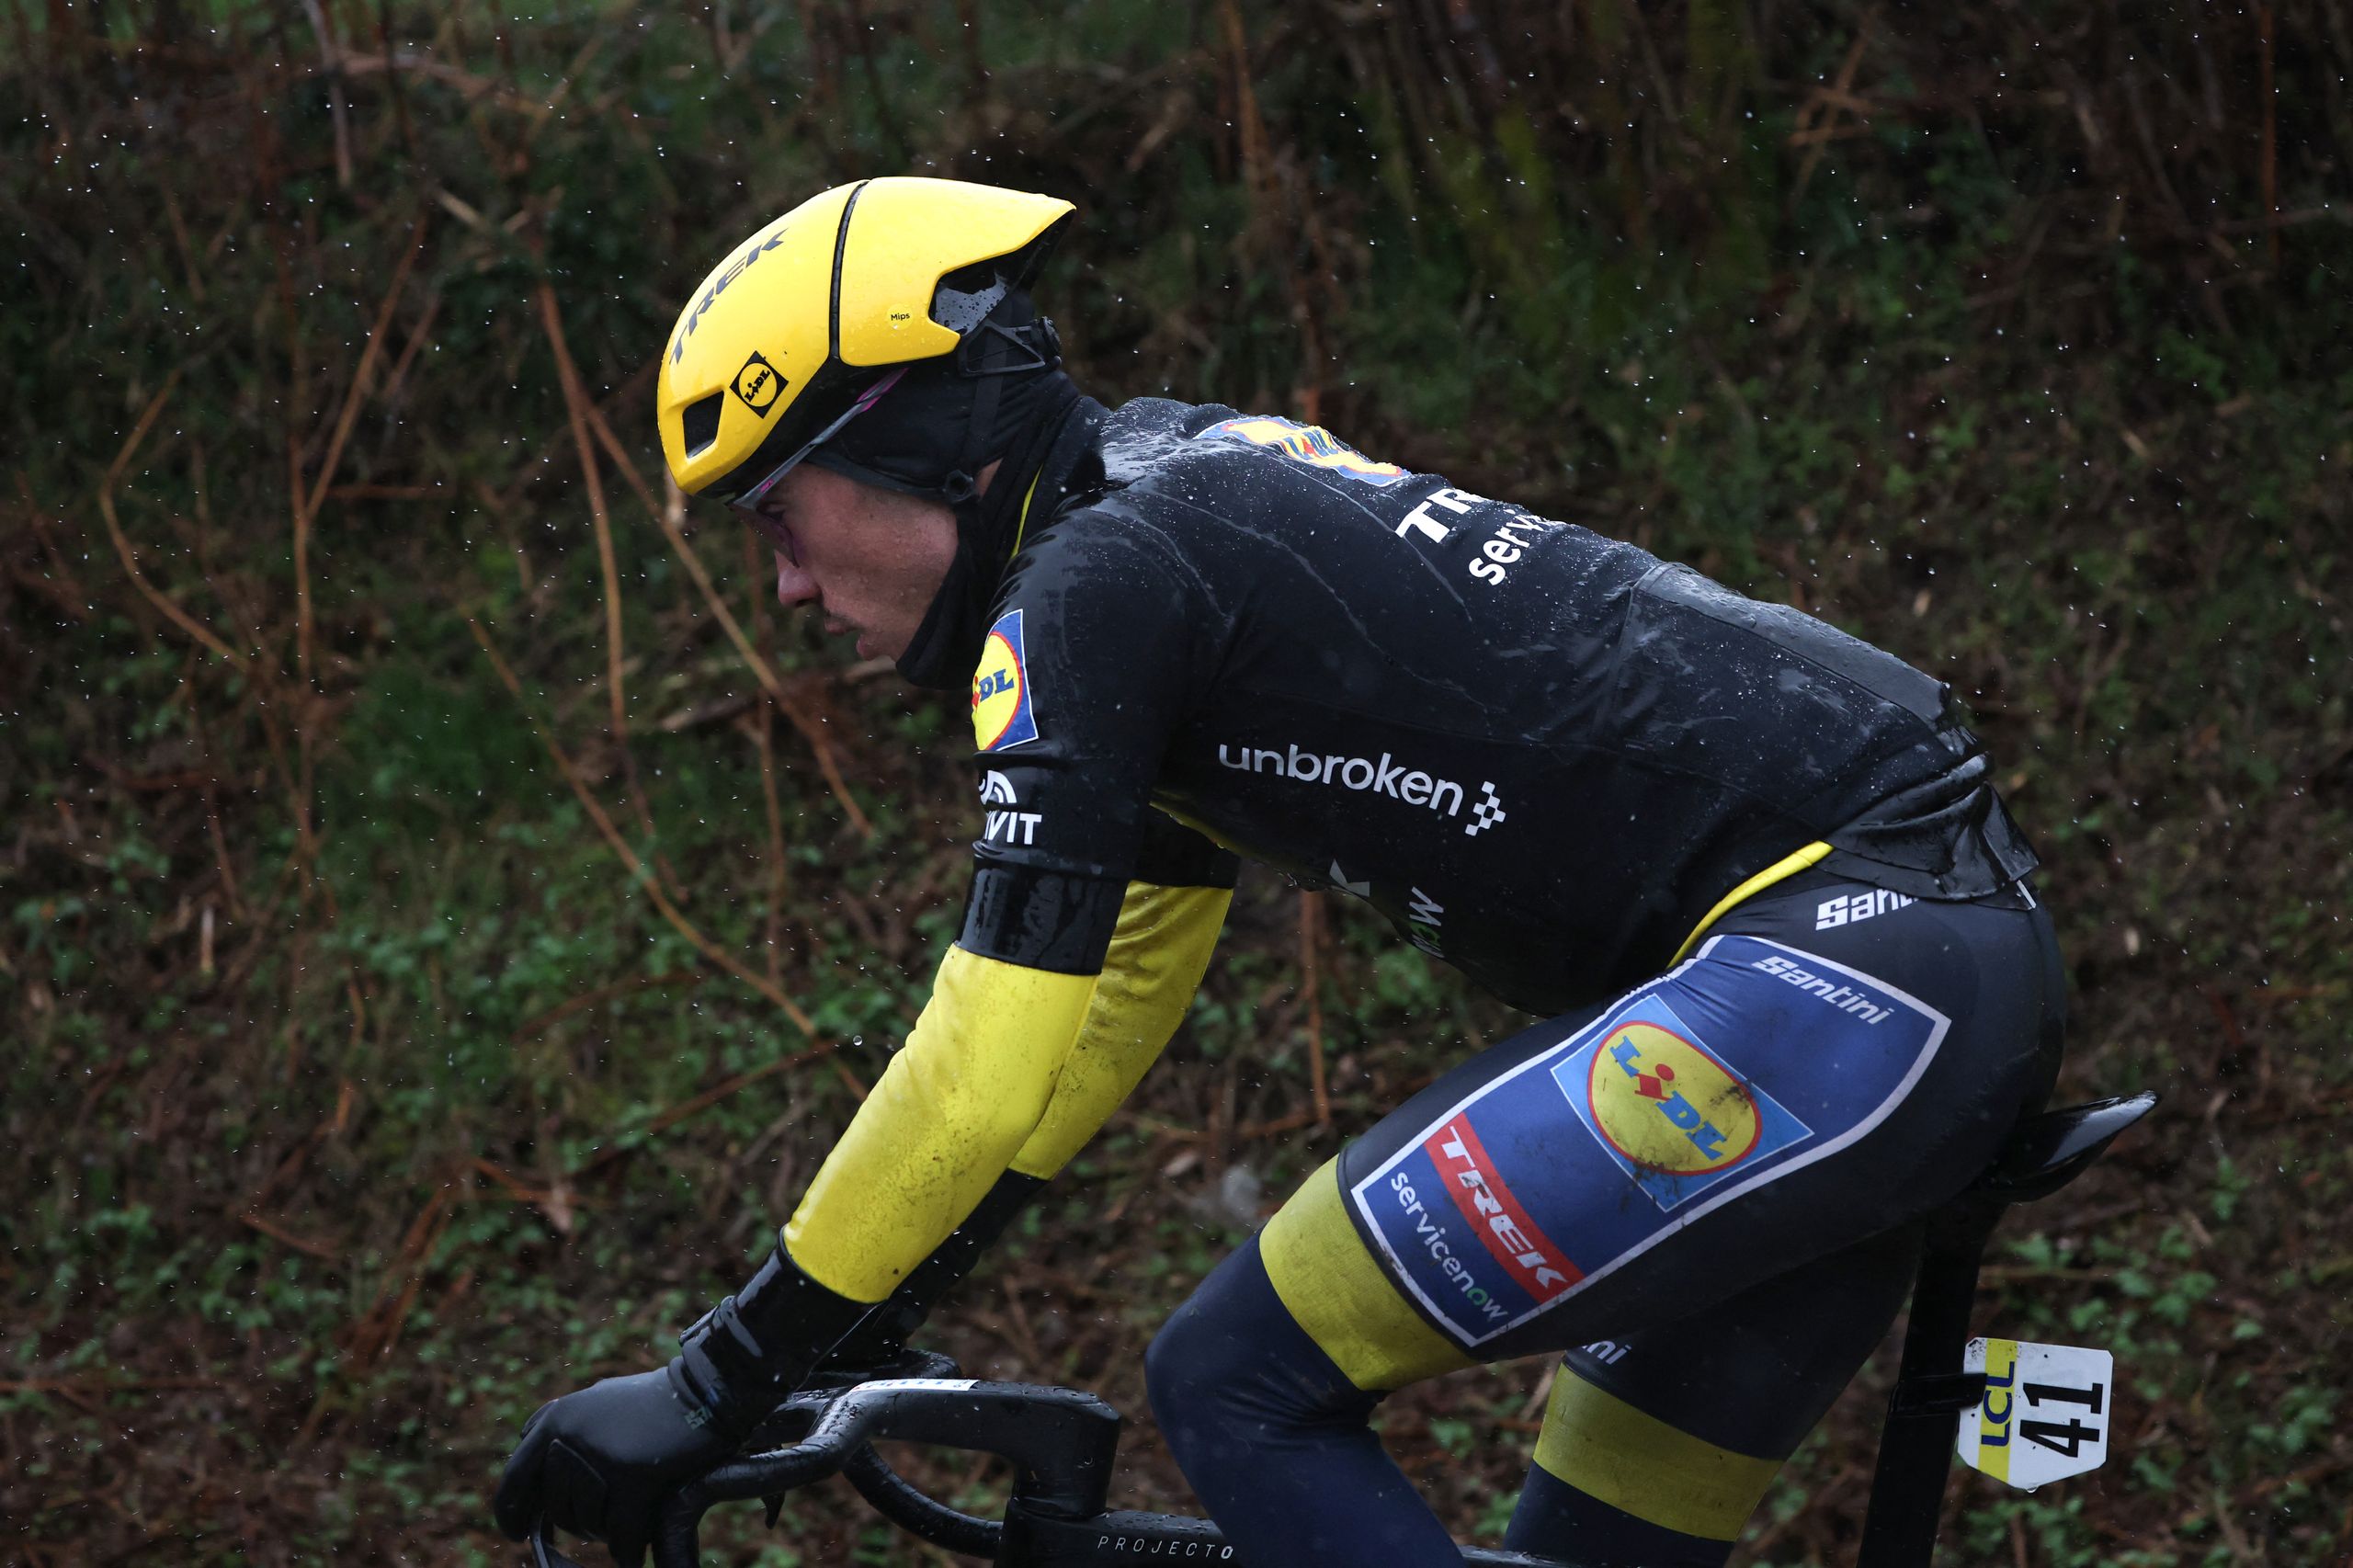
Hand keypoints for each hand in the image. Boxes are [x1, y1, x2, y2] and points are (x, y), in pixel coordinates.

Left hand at [492, 1366, 730, 1565]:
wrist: (707, 1388)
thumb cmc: (658, 1399)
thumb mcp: (600, 1399)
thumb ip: (565, 1424)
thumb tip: (539, 1454)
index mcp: (556, 1417)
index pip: (515, 1477)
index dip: (511, 1513)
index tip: (519, 1533)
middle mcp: (568, 1435)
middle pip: (557, 1509)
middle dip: (577, 1526)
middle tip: (600, 1529)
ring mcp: (599, 1456)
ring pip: (588, 1524)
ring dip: (606, 1534)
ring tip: (628, 1527)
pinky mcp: (632, 1476)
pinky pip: (622, 1535)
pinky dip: (628, 1551)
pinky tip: (634, 1556)